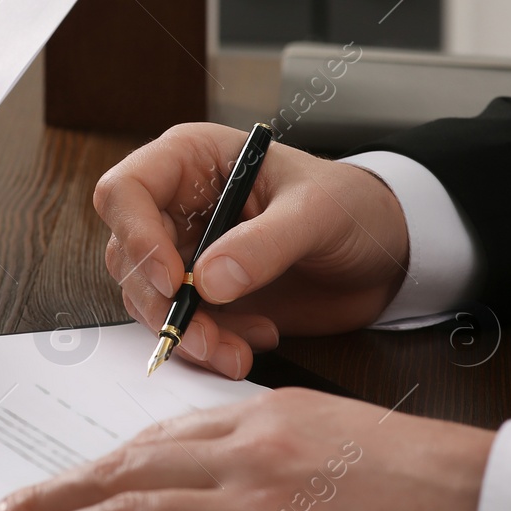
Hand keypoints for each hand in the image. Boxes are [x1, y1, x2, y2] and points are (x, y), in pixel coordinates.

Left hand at [0, 388, 491, 510]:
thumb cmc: (419, 477)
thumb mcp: (327, 431)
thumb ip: (255, 445)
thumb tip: (192, 466)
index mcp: (255, 422)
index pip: (146, 445)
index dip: (86, 471)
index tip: (45, 487)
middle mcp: (239, 461)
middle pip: (117, 478)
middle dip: (44, 500)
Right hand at [96, 123, 410, 378]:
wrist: (385, 255)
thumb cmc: (353, 207)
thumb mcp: (318, 213)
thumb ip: (264, 244)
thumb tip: (208, 281)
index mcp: (190, 160)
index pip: (125, 190)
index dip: (137, 236)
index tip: (175, 281)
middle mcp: (175, 204)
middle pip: (128, 255)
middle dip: (163, 304)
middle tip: (207, 337)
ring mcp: (184, 251)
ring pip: (146, 298)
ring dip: (186, 333)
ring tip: (238, 351)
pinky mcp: (201, 294)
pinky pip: (178, 325)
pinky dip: (207, 345)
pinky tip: (254, 340)